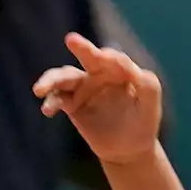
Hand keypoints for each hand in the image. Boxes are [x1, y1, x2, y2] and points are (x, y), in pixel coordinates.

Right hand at [33, 33, 162, 165]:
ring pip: (64, 77)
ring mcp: (82, 88)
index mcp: (119, 68)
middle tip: (71, 40)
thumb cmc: (143, 121)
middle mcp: (98, 73)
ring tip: (39, 89)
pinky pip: (57, 99)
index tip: (108, 59)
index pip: (114, 59)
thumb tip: (132, 69)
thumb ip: (147, 83)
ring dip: (51, 80)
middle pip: (87, 57)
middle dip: (80, 47)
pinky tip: (47, 110)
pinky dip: (51, 102)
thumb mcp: (151, 102)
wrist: (129, 150)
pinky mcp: (71, 104)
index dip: (112, 59)